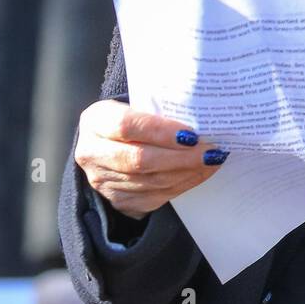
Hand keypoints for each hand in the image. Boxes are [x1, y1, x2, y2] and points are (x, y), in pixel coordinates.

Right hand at [75, 99, 228, 218]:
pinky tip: (200, 173)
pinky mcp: (118, 200)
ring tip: (211, 161)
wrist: (110, 144)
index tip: (192, 135)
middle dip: (181, 157)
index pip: (127, 126)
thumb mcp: (134, 103)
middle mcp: (93, 153)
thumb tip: (201, 114)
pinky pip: (155, 196)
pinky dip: (182, 184)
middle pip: (139, 160)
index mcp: (96, 120)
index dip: (161, 132)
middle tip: (211, 151)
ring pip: (150, 181)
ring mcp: (102, 181)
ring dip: (186, 172)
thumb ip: (158, 108)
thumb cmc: (132, 117)